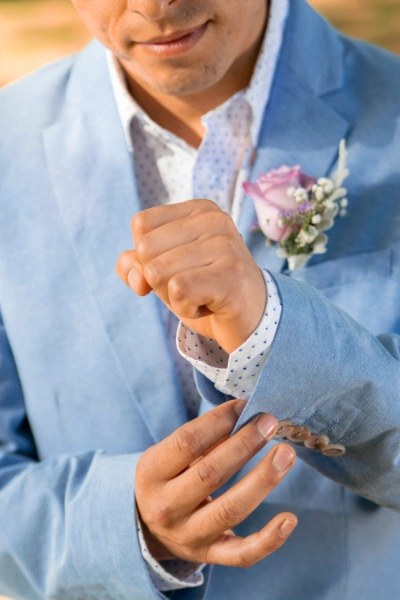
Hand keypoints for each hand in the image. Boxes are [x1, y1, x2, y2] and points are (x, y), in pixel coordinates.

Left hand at [116, 200, 266, 352]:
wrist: (252, 320)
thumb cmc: (205, 292)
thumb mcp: (165, 273)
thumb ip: (136, 265)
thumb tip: (136, 276)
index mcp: (199, 209)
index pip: (141, 225)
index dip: (149, 257)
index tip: (181, 268)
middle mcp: (215, 220)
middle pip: (145, 249)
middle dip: (159, 280)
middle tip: (193, 286)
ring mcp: (225, 246)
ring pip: (157, 272)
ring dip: (173, 297)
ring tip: (203, 295)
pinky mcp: (230, 275)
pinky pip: (177, 291)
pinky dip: (185, 308)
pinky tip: (209, 306)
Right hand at [135, 400, 296, 566]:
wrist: (148, 527)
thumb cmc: (167, 478)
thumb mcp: (169, 455)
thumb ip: (203, 438)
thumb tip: (246, 414)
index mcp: (151, 473)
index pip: (187, 442)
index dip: (219, 421)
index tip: (244, 406)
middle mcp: (166, 507)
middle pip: (211, 473)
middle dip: (245, 444)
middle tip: (269, 422)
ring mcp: (188, 536)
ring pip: (231, 510)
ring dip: (262, 480)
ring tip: (286, 454)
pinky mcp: (210, 556)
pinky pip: (242, 554)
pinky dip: (269, 540)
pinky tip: (290, 519)